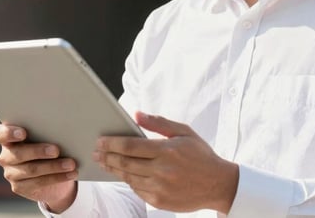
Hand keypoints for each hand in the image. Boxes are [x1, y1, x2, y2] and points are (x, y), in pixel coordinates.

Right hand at [0, 124, 77, 211]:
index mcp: (8, 136)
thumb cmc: (48, 143)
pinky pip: (38, 182)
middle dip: (38, 151)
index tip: (23, 133)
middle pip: (18, 153)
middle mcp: (6, 155)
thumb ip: (47, 130)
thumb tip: (64, 130)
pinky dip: (57, 177)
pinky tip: (70, 174)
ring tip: (70, 164)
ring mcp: (11, 172)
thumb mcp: (47, 135)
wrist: (52, 170)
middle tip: (56, 150)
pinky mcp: (19, 187)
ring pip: (31, 170)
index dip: (8, 133)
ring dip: (53, 166)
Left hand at [93, 112, 238, 212]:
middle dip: (107, 157)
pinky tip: (123, 174)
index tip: (100, 141)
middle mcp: (162, 170)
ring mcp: (160, 188)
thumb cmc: (200, 155)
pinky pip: (137, 190)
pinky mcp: (160, 201)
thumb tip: (137, 114)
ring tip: (104, 162)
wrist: (218, 184)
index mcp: (167, 150)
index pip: (131, 146)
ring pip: (129, 178)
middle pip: (125, 163)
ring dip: (114, 169)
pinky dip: (128, 181)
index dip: (112, 143)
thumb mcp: (184, 132)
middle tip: (96, 152)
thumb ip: (159, 123)